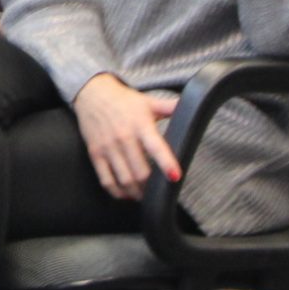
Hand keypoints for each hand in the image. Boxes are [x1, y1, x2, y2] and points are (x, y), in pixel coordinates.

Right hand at [73, 74, 180, 201]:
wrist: (91, 93)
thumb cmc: (123, 100)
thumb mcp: (148, 102)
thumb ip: (170, 106)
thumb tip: (196, 103)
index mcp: (140, 125)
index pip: (155, 147)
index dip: (166, 163)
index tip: (175, 176)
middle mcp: (123, 137)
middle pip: (140, 171)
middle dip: (151, 186)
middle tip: (160, 191)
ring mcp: (108, 147)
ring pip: (124, 179)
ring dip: (136, 192)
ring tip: (145, 196)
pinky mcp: (95, 153)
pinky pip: (105, 179)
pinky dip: (117, 191)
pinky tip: (126, 194)